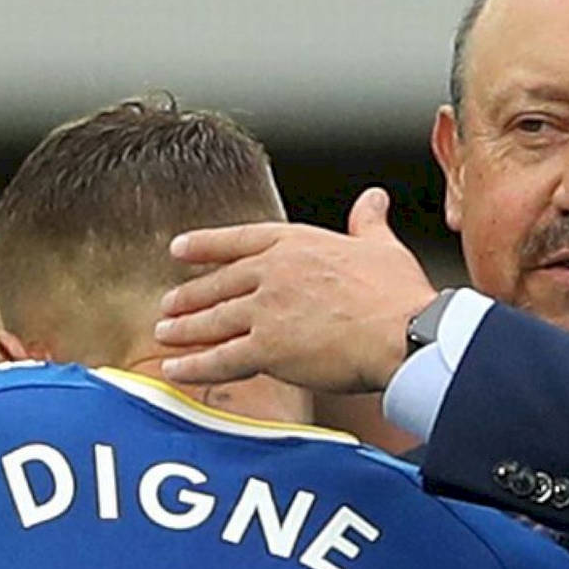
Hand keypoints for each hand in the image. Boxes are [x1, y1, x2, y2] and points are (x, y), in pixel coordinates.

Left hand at [155, 188, 438, 393]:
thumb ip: (368, 222)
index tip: (179, 249)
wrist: (403, 333)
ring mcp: (267, 310)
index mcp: (296, 243)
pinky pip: (221, 359)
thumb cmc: (400, 295)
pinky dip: (194, 366)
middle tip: (167, 303)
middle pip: (219, 283)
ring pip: (214, 320)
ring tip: (165, 333)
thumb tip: (374, 199)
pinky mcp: (268, 349)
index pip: (240, 240)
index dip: (205, 245)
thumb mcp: (382, 246)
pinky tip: (173, 369)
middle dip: (190, 294)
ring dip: (185, 328)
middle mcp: (273, 272)